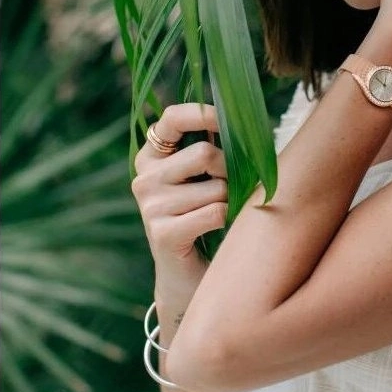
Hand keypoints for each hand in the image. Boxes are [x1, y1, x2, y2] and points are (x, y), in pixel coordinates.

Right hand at [132, 103, 227, 291]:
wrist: (188, 277)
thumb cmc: (205, 216)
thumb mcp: (204, 176)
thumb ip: (214, 148)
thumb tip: (247, 121)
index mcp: (151, 156)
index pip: (172, 117)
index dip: (205, 114)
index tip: (228, 120)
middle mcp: (144, 178)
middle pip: (204, 153)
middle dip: (229, 170)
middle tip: (229, 188)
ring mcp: (150, 206)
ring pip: (216, 187)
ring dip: (230, 200)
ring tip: (218, 214)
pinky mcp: (162, 233)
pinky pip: (216, 212)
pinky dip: (228, 220)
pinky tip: (216, 230)